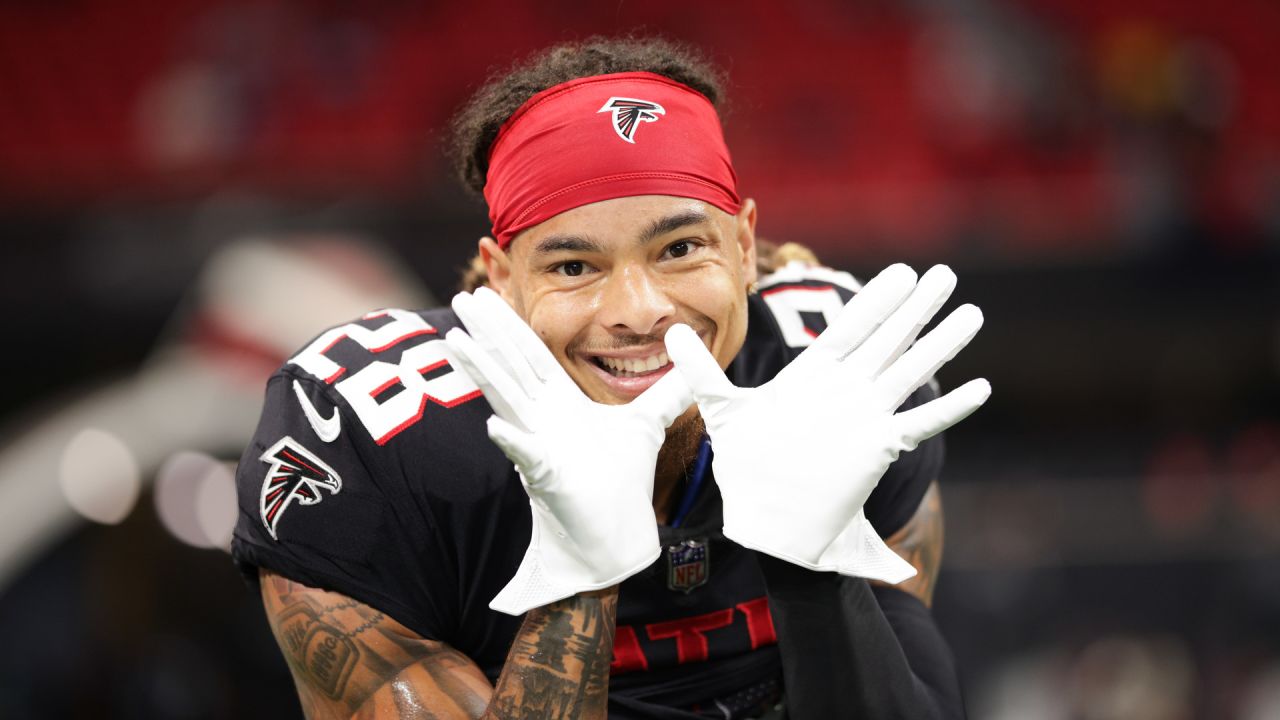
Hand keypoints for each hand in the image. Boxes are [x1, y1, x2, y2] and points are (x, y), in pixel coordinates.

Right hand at [444, 287, 692, 614]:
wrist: (615, 538)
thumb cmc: (622, 481)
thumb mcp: (649, 422)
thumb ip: (669, 388)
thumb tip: (693, 349)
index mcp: (561, 402)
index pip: (531, 353)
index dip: (511, 323)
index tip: (488, 291)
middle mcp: (543, 418)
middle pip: (510, 365)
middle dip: (487, 331)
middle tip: (463, 296)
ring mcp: (541, 445)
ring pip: (506, 400)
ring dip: (482, 372)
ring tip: (456, 342)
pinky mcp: (548, 477)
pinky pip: (526, 456)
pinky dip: (512, 441)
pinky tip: (496, 426)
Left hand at [664, 264, 989, 581]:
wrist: (767, 524)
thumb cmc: (747, 469)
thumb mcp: (722, 410)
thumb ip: (700, 370)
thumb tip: (668, 332)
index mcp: (814, 378)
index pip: (850, 329)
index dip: (875, 300)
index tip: (901, 271)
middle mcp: (846, 392)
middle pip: (888, 340)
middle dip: (916, 307)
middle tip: (946, 273)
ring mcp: (865, 418)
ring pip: (909, 372)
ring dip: (940, 344)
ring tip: (972, 313)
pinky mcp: (876, 448)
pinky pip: (919, 424)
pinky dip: (948, 408)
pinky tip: (980, 388)